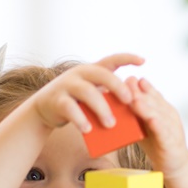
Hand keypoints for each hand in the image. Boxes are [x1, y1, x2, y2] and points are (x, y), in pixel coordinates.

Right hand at [29, 53, 144, 132]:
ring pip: (87, 92)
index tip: (143, 61)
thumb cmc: (76, 103)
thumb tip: (131, 111)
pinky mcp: (57, 100)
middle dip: (118, 86)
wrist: (44, 109)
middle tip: (130, 101)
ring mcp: (66, 85)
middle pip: (101, 74)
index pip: (111, 60)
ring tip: (111, 124)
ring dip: (102, 108)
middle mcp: (79, 73)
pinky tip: (88, 129)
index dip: (127, 58)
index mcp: (92, 71)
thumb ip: (107, 99)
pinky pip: (70, 108)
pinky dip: (80, 119)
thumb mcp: (91, 97)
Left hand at [125, 76, 187, 178]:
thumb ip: (135, 113)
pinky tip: (151, 120)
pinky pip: (164, 132)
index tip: (127, 79)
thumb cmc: (157, 144)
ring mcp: (171, 127)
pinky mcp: (171, 142)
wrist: (174, 165)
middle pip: (153, 101)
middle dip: (140, 92)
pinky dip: (158, 125)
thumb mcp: (144, 126)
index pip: (151, 94)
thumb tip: (117, 101)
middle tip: (127, 83)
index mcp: (162, 109)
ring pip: (159, 114)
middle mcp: (168, 115)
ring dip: (147, 106)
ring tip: (135, 99)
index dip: (140, 86)